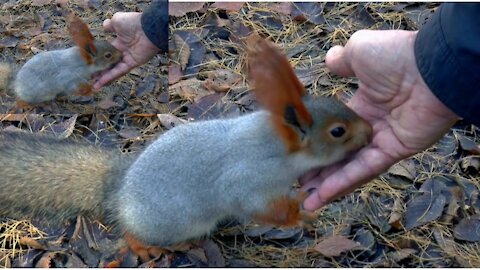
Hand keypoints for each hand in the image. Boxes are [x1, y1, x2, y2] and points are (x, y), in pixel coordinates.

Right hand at [93, 12, 159, 89]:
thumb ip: (110, 25)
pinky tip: (101, 82)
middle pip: (109, 63)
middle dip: (99, 71)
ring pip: (113, 69)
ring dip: (103, 78)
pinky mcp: (132, 63)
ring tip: (94, 85)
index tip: (89, 62)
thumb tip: (104, 26)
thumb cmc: (134, 23)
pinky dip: (110, 77)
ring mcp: (127, 58)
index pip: (106, 51)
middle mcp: (123, 51)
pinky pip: (120, 71)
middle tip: (89, 77)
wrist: (148, 28)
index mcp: (119, 41)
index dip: (98, 57)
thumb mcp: (117, 20)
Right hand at [301, 30, 458, 210]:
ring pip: (351, 167)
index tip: (298, 153)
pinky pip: (366, 169)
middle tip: (299, 183)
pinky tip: (325, 193)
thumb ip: (342, 60)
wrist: (429, 65)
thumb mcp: (359, 51)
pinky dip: (345, 181)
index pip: (335, 130)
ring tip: (308, 200)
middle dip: (320, 170)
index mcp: (361, 105)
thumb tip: (329, 61)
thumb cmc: (396, 56)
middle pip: (340, 154)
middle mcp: (370, 126)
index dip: (317, 143)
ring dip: (329, 185)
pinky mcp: (394, 151)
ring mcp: (382, 141)